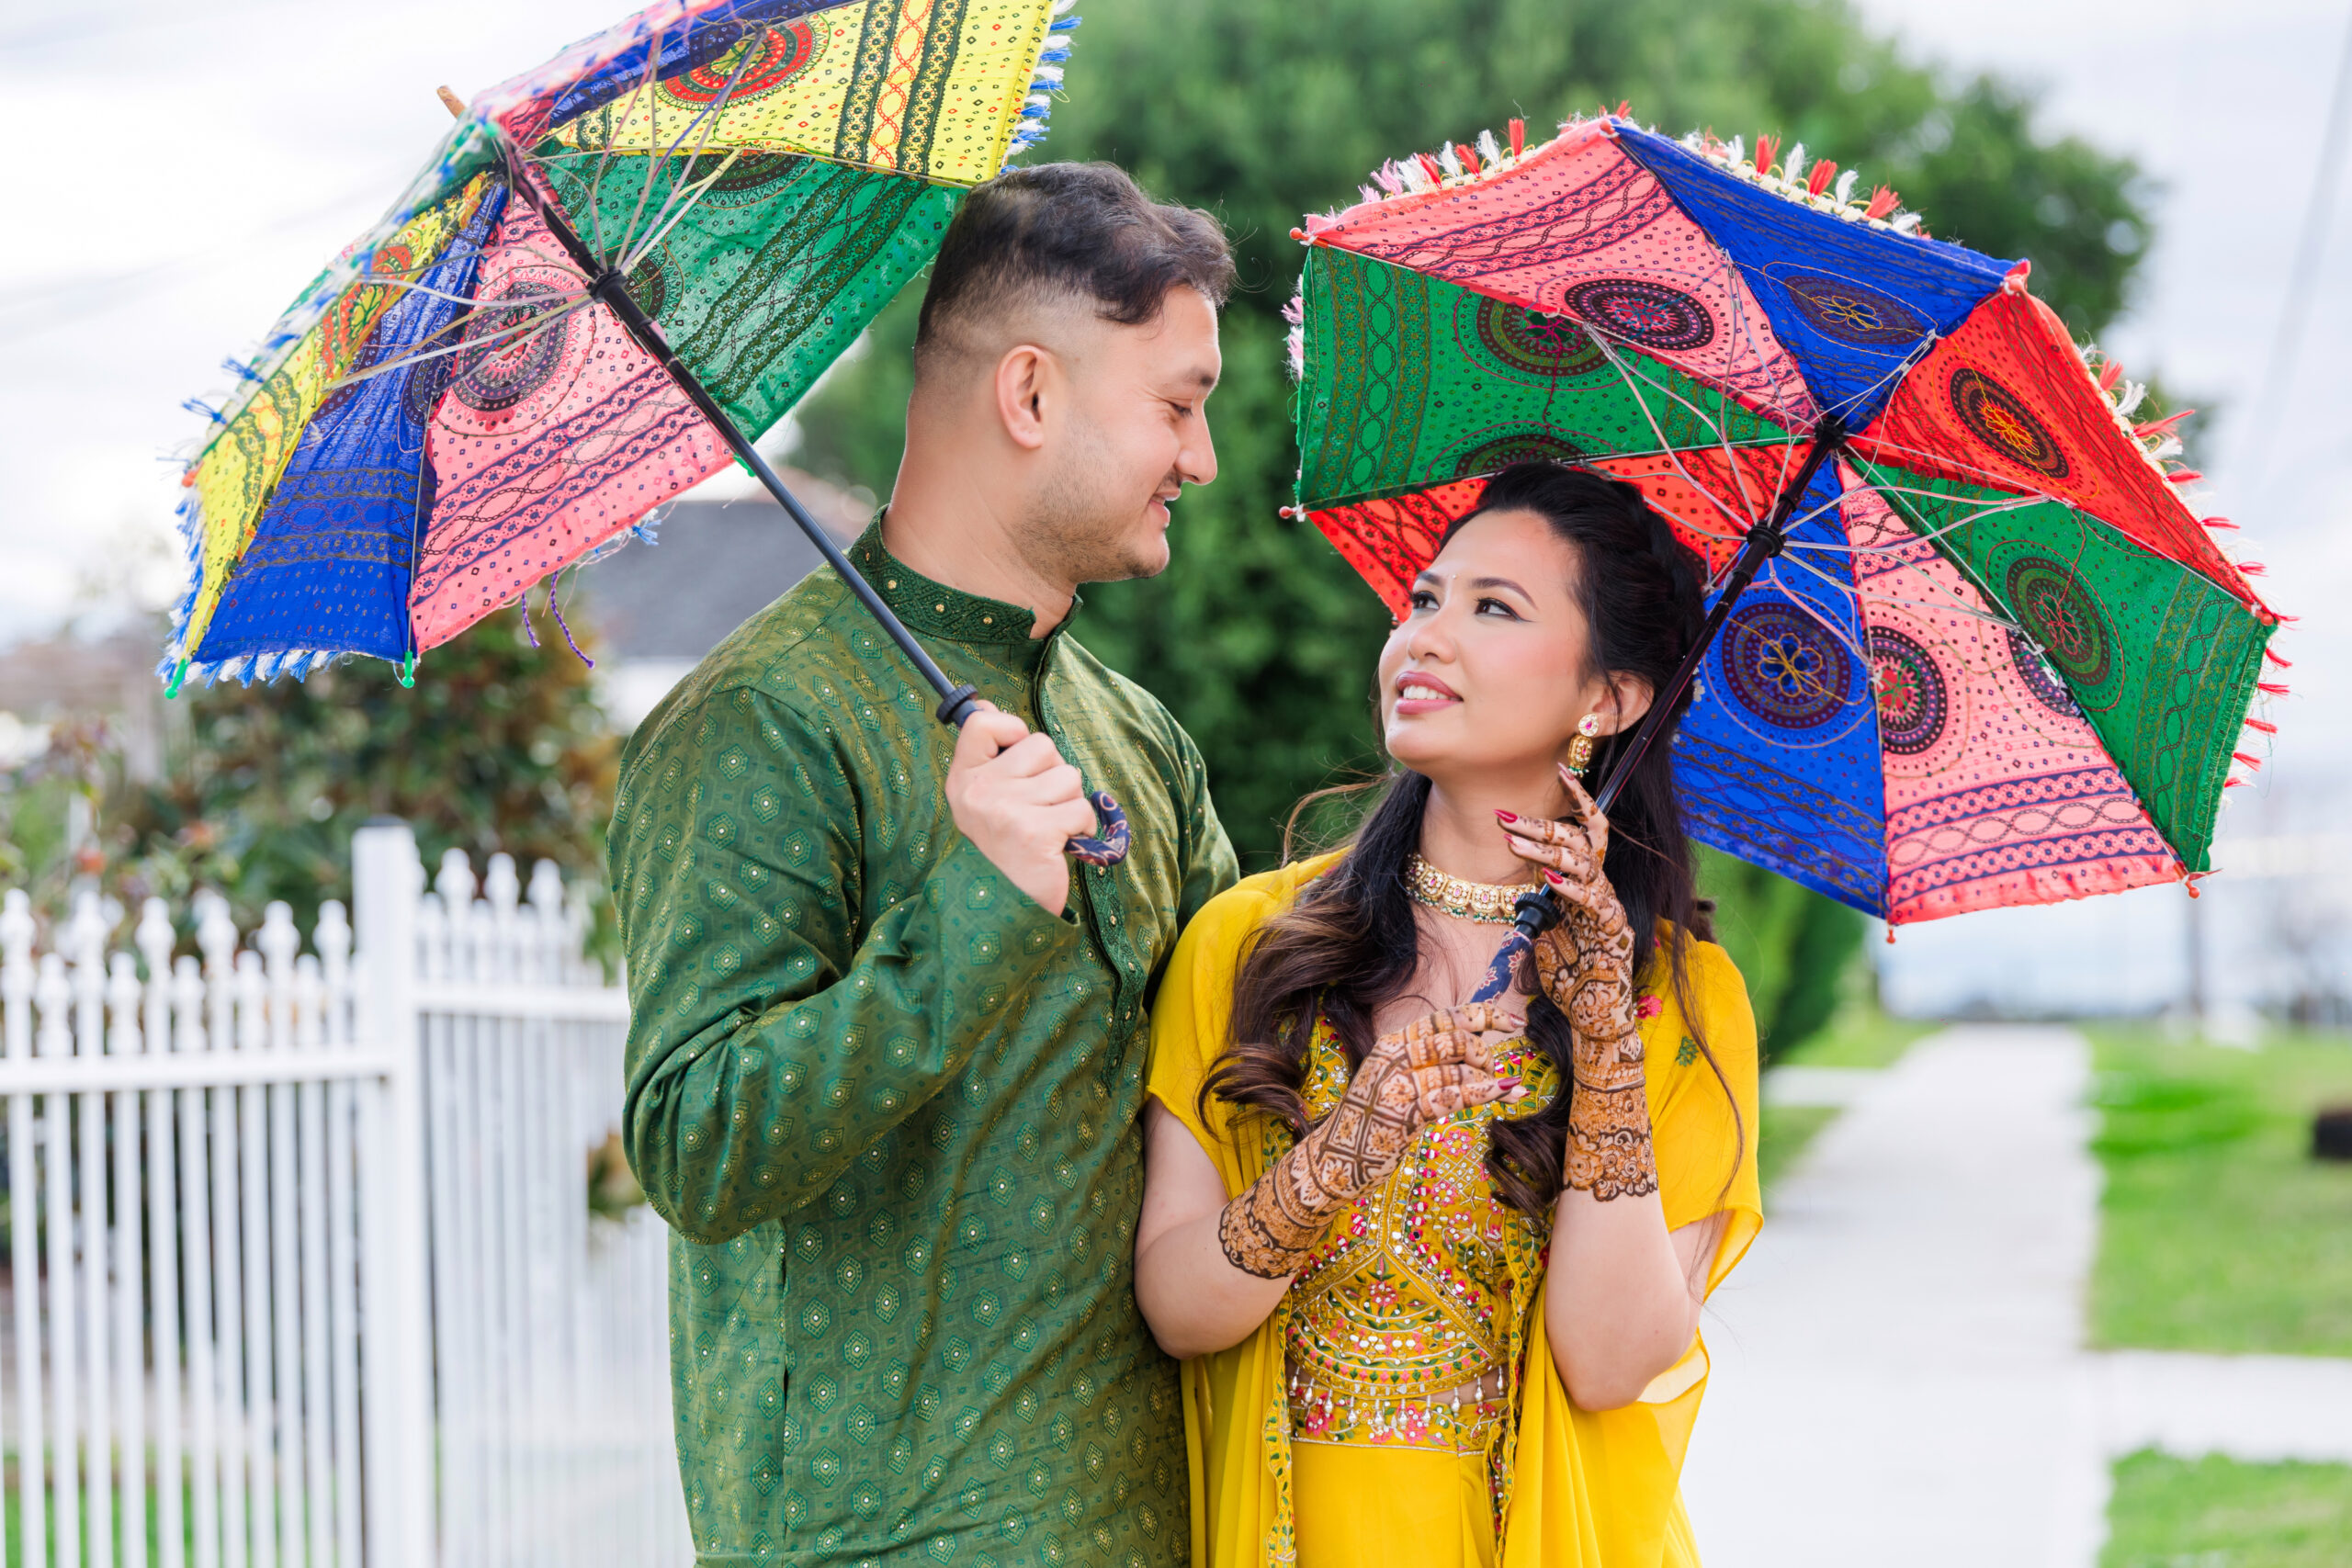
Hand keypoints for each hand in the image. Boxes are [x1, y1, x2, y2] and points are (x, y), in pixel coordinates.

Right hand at [943, 703, 1095, 916]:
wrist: (1009, 907)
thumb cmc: (1006, 846)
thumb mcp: (985, 798)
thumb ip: (988, 754)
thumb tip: (984, 705)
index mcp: (962, 779)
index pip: (981, 723)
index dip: (1012, 730)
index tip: (1016, 756)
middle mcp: (978, 792)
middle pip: (1042, 745)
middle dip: (1053, 775)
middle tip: (1038, 808)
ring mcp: (1005, 811)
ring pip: (1068, 776)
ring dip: (1070, 803)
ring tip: (1050, 828)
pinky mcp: (1036, 832)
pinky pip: (1081, 808)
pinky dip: (1082, 827)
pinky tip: (1062, 845)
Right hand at [1217, 1003, 1524, 1278]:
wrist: (1332, 1161)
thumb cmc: (1370, 1125)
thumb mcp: (1395, 1083)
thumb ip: (1426, 1066)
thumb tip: (1476, 1056)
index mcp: (1391, 1043)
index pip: (1443, 1017)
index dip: (1483, 1015)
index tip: (1513, 1023)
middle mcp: (1392, 1055)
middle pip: (1452, 1035)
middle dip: (1485, 1050)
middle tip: (1498, 1071)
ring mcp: (1395, 1082)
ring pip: (1454, 1065)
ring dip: (1488, 1076)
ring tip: (1506, 1087)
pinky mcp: (1401, 1111)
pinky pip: (1449, 1095)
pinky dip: (1481, 1092)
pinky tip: (1502, 1093)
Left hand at [1501, 768, 1655, 1201]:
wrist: (1594, 1022)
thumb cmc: (1567, 979)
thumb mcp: (1541, 932)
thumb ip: (1535, 903)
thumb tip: (1515, 881)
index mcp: (1584, 886)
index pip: (1584, 832)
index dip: (1576, 799)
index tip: (1558, 767)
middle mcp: (1600, 892)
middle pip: (1580, 842)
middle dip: (1542, 825)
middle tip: (1503, 817)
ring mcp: (1609, 911)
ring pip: (1586, 865)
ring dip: (1546, 849)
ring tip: (1513, 838)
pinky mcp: (1612, 936)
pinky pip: (1593, 903)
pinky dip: (1569, 888)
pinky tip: (1546, 878)